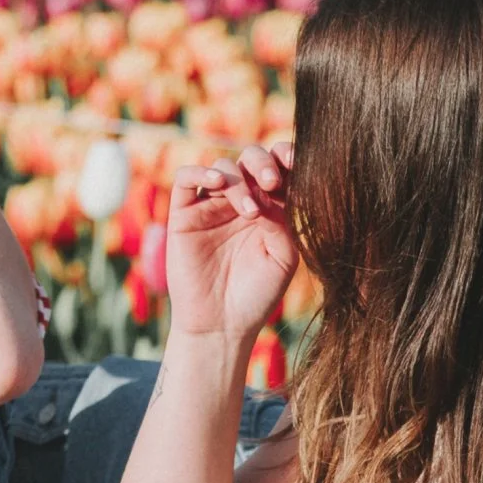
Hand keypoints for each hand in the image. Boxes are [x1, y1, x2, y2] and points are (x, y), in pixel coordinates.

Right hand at [165, 145, 300, 342]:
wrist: (222, 325)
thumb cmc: (257, 294)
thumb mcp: (283, 256)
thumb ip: (282, 220)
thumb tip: (270, 188)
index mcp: (269, 208)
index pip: (278, 169)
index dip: (286, 157)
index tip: (299, 163)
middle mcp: (240, 201)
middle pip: (250, 159)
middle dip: (264, 163)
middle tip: (272, 182)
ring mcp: (211, 206)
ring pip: (223, 167)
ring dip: (239, 181)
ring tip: (250, 212)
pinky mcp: (184, 214)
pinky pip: (186, 178)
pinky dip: (201, 172)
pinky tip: (218, 185)